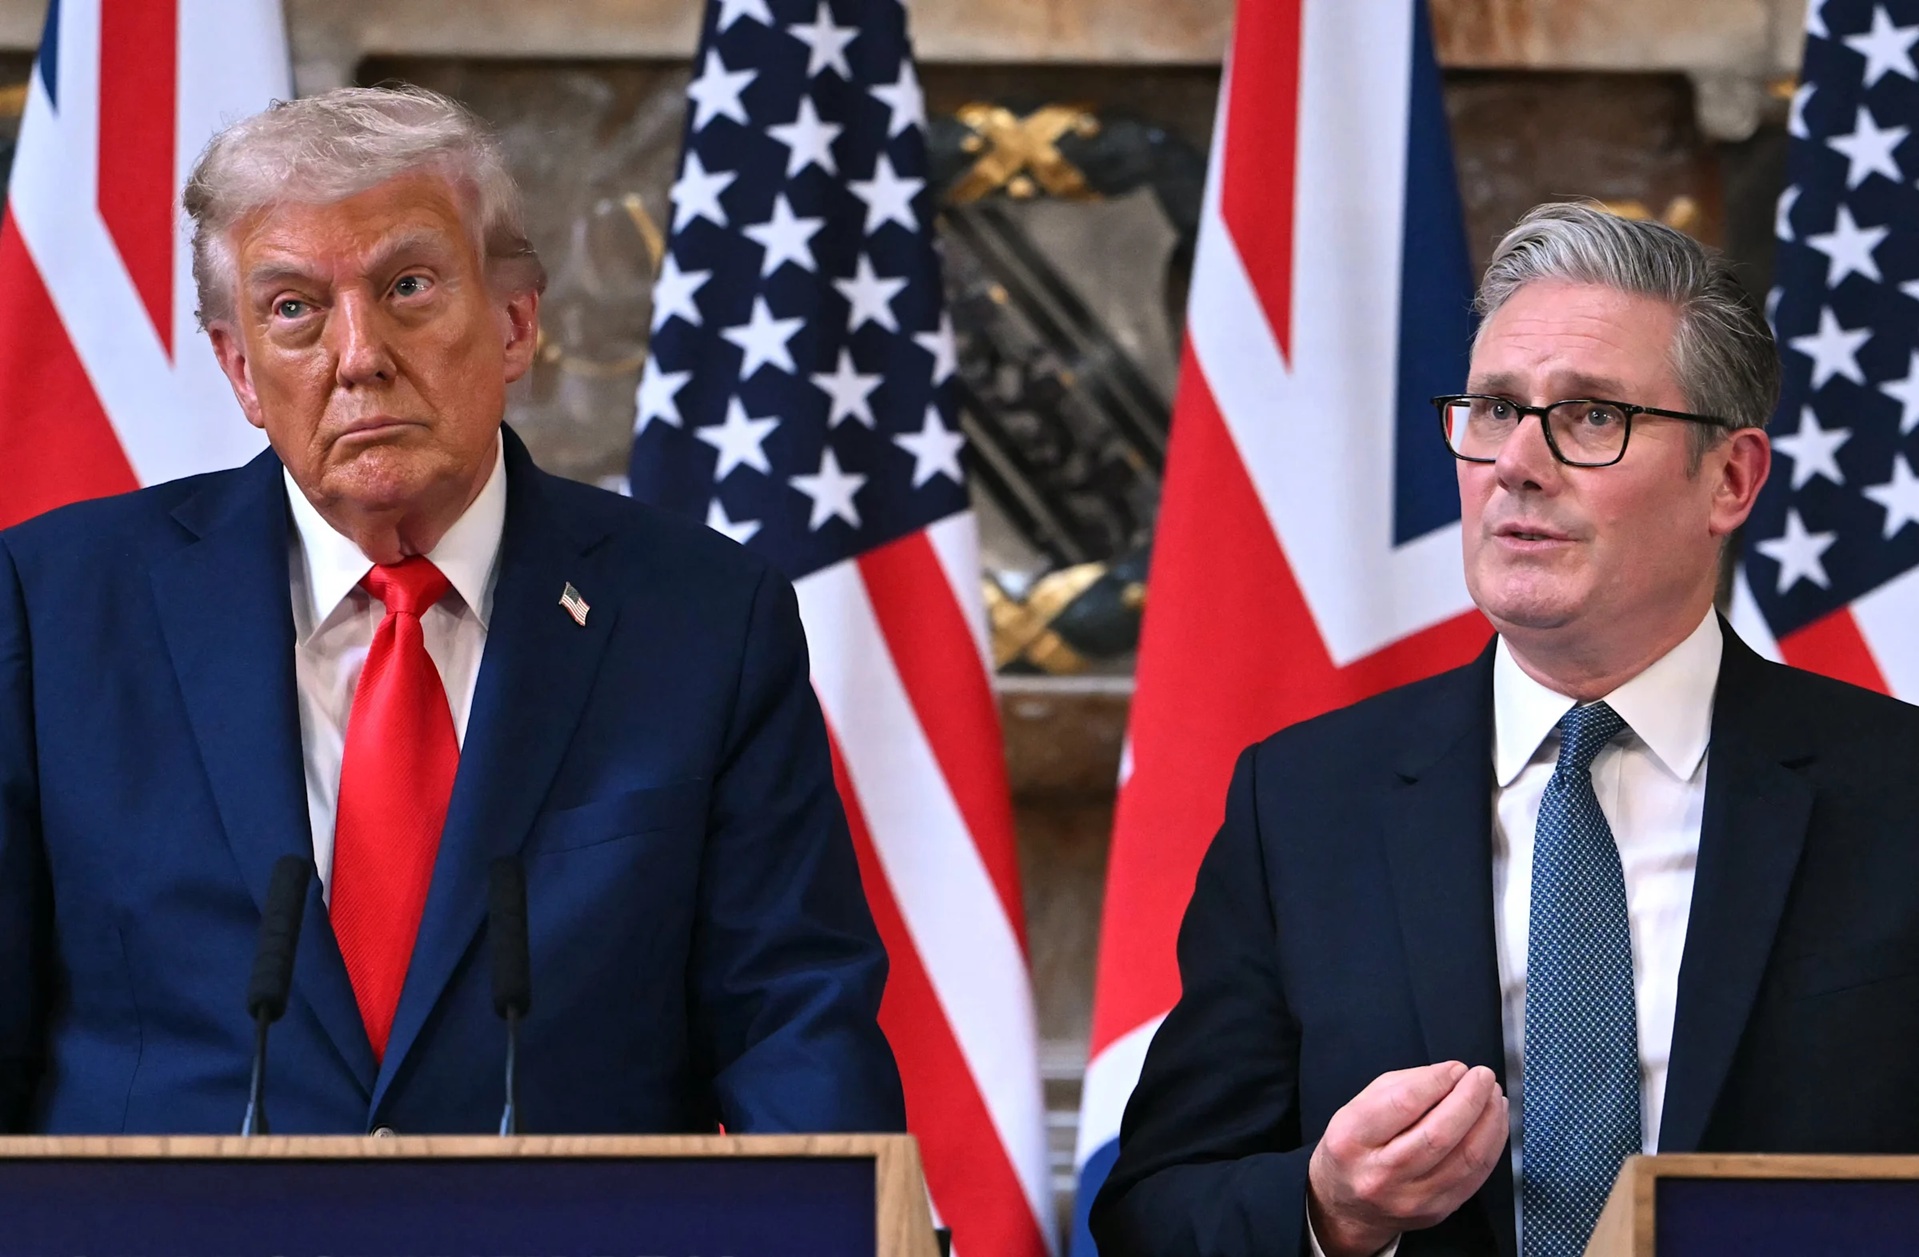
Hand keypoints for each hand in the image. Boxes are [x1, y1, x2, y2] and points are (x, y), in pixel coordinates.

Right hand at [1306, 1061, 1508, 1256]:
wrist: (1350, 1208)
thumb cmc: (1354, 1147)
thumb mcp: (1358, 1107)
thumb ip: (1402, 1086)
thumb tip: (1450, 1075)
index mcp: (1351, 1139)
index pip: (1403, 1105)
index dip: (1437, 1081)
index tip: (1457, 1068)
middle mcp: (1380, 1174)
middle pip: (1438, 1134)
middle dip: (1469, 1099)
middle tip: (1483, 1077)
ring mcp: (1411, 1198)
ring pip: (1465, 1158)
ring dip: (1488, 1121)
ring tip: (1494, 1096)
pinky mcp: (1437, 1211)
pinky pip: (1476, 1177)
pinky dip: (1492, 1145)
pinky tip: (1495, 1123)